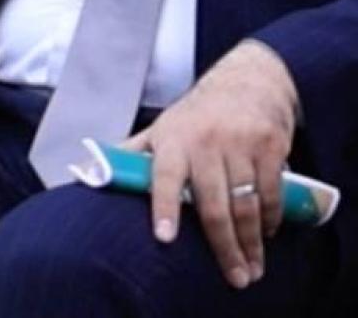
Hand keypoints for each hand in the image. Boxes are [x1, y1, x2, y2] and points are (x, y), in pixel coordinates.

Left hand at [124, 39, 300, 290]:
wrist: (249, 78)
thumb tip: (86, 170)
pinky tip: (268, 234)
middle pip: (213, 204)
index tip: (164, 238)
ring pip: (246, 204)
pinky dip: (271, 219)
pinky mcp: (270, 146)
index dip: (164, 208)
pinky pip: (271, 192)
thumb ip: (133, 153)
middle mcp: (205, 142)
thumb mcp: (162, 128)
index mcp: (173, 140)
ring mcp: (240, 143)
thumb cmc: (198, 114)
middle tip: (236, 279)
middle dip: (225, 247)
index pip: (164, 177)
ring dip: (252, 242)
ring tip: (252, 269)